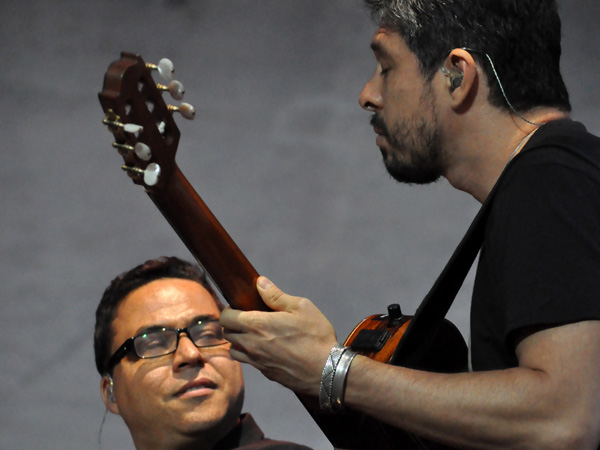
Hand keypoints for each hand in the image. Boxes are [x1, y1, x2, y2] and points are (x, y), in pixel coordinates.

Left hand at [219, 276, 337, 395]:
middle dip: (232, 324)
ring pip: (233, 350)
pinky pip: (248, 362)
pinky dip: (250, 354)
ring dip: (238, 341)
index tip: (240, 306)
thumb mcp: (301, 307)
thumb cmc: (316, 336)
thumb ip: (276, 295)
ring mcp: (257, 361)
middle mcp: (251, 344)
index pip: (226, 318)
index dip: (229, 310)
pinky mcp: (265, 373)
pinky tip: (266, 348)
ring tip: (253, 334)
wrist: (326, 370)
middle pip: (227, 334)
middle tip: (247, 318)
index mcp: (257, 325)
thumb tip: (260, 283)